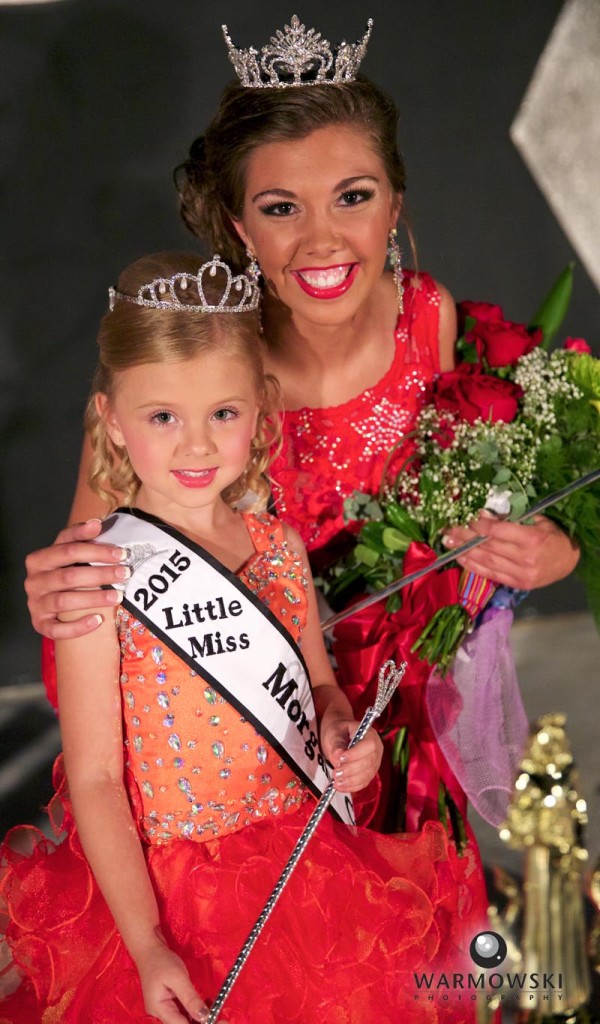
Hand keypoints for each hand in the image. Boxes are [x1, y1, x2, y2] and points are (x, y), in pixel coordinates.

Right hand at [24, 519, 129, 638]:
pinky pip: (57, 629)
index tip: (121, 553)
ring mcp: (35, 604)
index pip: (68, 550)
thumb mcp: (68, 552)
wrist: (48, 601)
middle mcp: (33, 582)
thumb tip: (96, 523)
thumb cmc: (63, 571)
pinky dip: (78, 626)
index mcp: (38, 559)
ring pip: (64, 601)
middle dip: (100, 574)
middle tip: (125, 573)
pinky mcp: (40, 624)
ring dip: (94, 598)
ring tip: (118, 596)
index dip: (96, 550)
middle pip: (68, 576)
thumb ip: (80, 537)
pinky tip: (98, 620)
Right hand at [136, 941, 226, 1023]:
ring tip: (217, 1014)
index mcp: (159, 1010)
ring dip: (200, 1018)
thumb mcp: (178, 977)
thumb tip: (204, 1017)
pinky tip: (207, 1006)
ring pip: (184, 1021)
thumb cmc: (162, 961)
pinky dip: (195, 1011)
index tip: (219, 1020)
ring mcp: (164, 1011)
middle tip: (222, 1019)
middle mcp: (160, 1014)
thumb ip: (190, 998)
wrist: (149, 950)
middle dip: (202, 1022)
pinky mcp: (169, 1005)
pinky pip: (184, 1013)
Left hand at [320, 716, 382, 792]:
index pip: (369, 745)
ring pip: (366, 775)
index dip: (356, 753)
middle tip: (336, 772)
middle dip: (351, 769)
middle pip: (369, 762)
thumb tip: (337, 755)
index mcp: (370, 735)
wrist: (339, 738)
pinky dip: (351, 787)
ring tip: (336, 781)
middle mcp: (376, 750)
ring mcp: (374, 764)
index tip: (341, 758)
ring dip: (350, 780)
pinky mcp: (368, 775)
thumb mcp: (335, 733)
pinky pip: (363, 783)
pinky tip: (340, 786)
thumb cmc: (338, 732)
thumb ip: (336, 743)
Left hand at [442, 512, 579, 589]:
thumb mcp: (537, 520)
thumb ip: (512, 519)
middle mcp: (525, 558)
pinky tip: (462, 559)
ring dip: (465, 553)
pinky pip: (491, 574)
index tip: (465, 520)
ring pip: (487, 562)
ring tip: (449, 545)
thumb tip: (483, 515)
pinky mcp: (518, 583)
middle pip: (488, 547)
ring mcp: (521, 574)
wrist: (568, 561)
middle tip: (447, 532)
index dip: (479, 526)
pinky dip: (474, 566)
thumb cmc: (552, 536)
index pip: (498, 532)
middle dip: (465, 539)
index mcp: (532, 539)